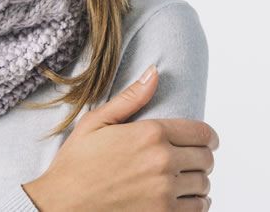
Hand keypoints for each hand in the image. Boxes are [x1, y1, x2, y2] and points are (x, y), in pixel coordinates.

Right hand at [21, 64, 218, 210]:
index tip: (202, 142)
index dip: (206, 137)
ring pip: (204, 184)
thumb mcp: (95, 124)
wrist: (62, 206)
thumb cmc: (75, 165)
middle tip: (183, 162)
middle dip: (199, 158)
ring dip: (194, 182)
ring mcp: (165, 191)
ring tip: (176, 181)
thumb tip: (154, 72)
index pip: (203, 133)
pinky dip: (193, 203)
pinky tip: (176, 198)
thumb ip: (130, 99)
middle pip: (207, 158)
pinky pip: (199, 207)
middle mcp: (163, 161)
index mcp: (149, 133)